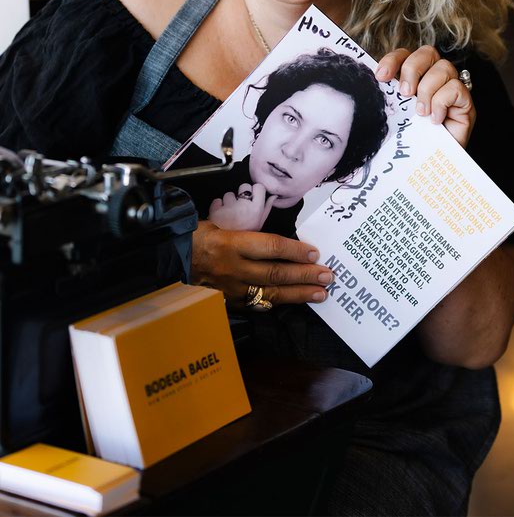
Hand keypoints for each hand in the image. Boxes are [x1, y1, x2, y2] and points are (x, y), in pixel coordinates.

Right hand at [191, 220, 333, 305]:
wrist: (171, 258)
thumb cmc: (197, 236)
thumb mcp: (220, 224)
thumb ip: (248, 233)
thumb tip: (278, 241)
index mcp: (231, 244)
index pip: (270, 247)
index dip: (295, 250)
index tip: (314, 253)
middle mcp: (234, 268)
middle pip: (275, 273)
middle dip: (304, 275)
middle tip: (327, 275)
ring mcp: (232, 289)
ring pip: (270, 293)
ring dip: (298, 293)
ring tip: (320, 293)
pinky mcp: (229, 302)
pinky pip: (257, 304)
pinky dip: (277, 303)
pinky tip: (294, 302)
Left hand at [209, 182, 277, 231]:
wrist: (225, 249)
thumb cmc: (244, 236)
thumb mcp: (260, 225)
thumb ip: (266, 209)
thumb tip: (274, 196)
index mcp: (256, 210)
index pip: (259, 187)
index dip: (255, 191)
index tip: (253, 197)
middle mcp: (243, 206)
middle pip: (244, 186)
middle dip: (242, 195)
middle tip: (240, 207)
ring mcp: (229, 208)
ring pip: (229, 194)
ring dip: (229, 202)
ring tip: (230, 214)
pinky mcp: (215, 211)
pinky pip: (217, 201)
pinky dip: (217, 207)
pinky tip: (220, 215)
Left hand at [376, 45, 474, 147]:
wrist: (432, 165)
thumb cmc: (413, 139)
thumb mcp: (397, 116)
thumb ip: (390, 99)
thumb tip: (375, 85)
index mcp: (416, 77)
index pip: (405, 55)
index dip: (392, 60)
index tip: (381, 77)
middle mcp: (435, 77)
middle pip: (427, 52)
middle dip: (412, 69)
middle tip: (405, 93)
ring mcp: (452, 87)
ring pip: (444, 67)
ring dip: (427, 90)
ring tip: (421, 113)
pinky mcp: (466, 102)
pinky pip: (456, 88)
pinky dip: (442, 102)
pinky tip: (436, 119)